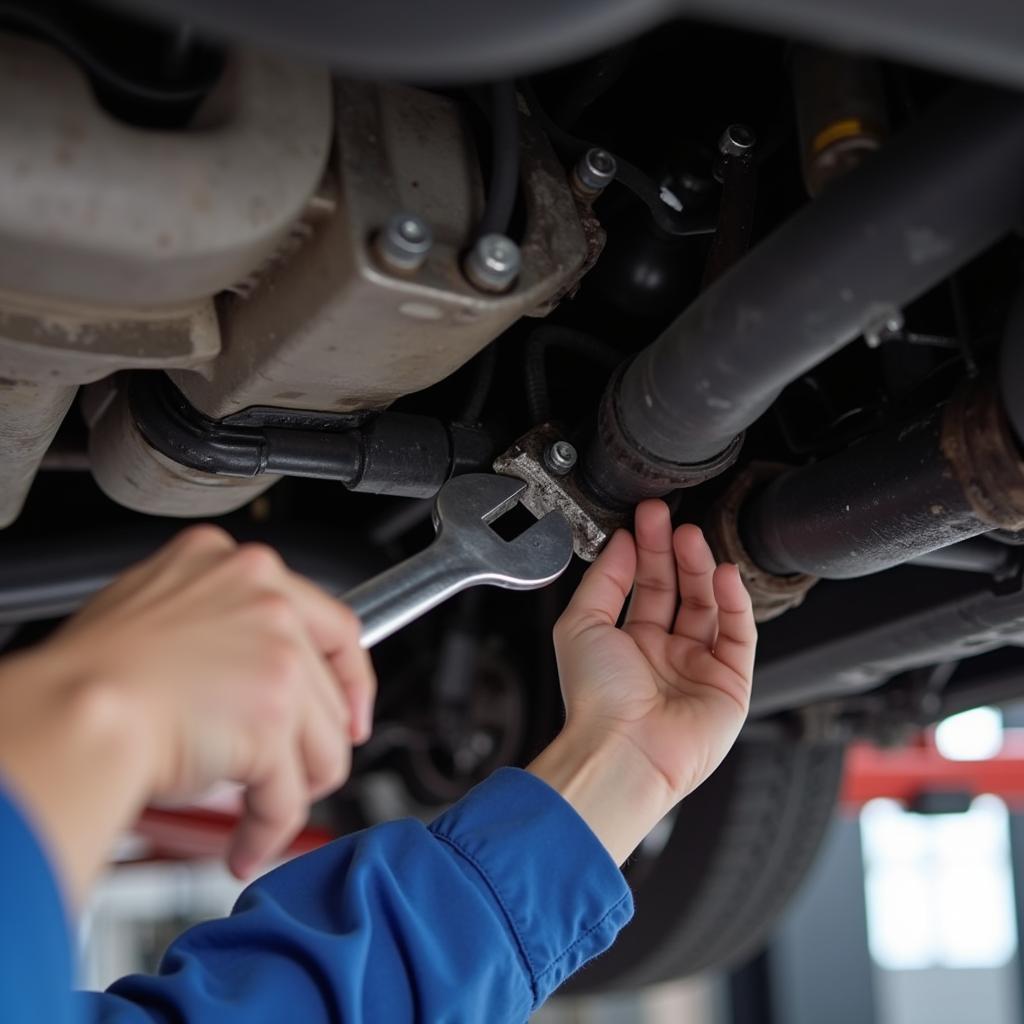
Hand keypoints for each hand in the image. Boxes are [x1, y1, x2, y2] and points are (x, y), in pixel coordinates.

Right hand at [0, 526, 375, 898]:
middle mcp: (271, 605)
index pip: (333, 625)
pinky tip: (247, 843)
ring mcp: (277, 659)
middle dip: (314, 746)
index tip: (350, 712)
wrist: (71, 709)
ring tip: (260, 814)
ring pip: (323, 746)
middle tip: (295, 775)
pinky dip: (270, 829)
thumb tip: (247, 673)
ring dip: (293, 791)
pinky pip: (289, 795)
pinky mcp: (273, 719)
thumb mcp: (164, 609)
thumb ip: (220, 625)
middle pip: (330, 694)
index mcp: (244, 569)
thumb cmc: (93, 669)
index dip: (350, 679)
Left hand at [529, 500, 755, 863]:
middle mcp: (663, 654)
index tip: (647, 517)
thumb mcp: (581, 624)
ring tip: (691, 537)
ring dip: (701, 568)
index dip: (647, 549)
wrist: (623, 750)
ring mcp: (697, 668)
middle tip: (671, 518)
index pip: (644, 584)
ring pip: (708, 605)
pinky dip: (734, 601)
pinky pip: (738, 633)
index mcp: (627, 644)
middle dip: (674, 552)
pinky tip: (723, 572)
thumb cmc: (597, 700)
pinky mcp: (729, 683)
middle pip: (677, 590)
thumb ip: (603, 579)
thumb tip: (620, 542)